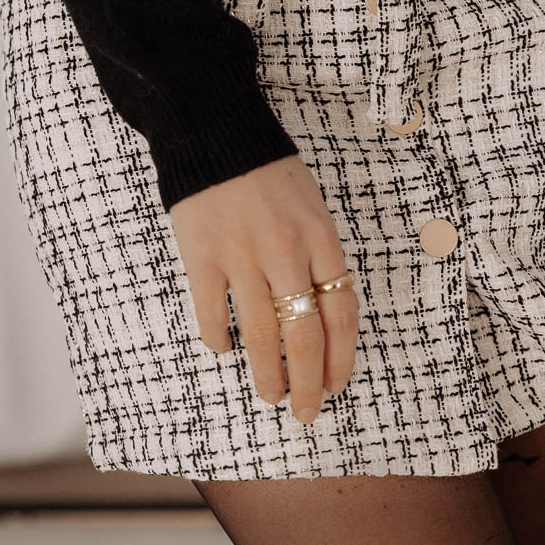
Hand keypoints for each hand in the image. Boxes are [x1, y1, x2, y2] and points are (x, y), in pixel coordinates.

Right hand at [169, 154, 359, 424]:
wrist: (216, 134)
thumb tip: (324, 317)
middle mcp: (286, 253)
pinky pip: (214, 316)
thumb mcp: (312, 206)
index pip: (341, 313)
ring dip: (268, 374)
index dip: (341, 357)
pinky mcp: (202, 259)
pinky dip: (221, 340)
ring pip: (262, 335)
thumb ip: (319, 256)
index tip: (337, 385)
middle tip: (306, 411)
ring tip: (271, 395)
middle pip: (305, 336)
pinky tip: (226, 349)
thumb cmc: (269, 173)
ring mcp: (242, 257)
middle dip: (308, 382)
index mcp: (321, 238)